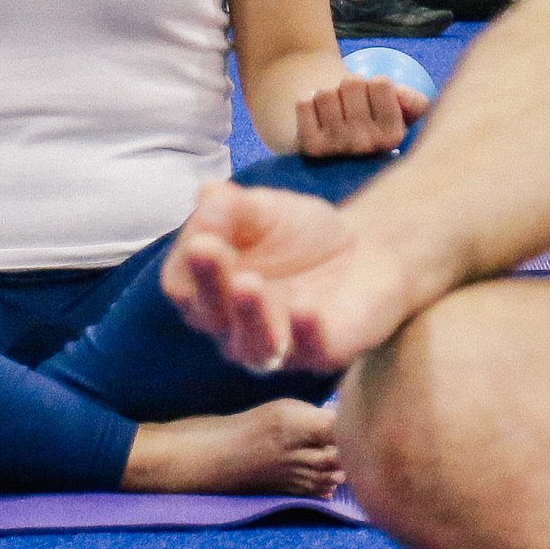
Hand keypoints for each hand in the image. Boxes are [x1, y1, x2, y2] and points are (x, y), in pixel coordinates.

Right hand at [164, 180, 421, 373]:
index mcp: (210, 291)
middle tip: (208, 251)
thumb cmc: (301, 233)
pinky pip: (310, 349)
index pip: (182, 285)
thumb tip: (206, 196)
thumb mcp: (263, 206)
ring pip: (252, 345)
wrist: (367, 250)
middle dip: (209, 283)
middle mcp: (234, 326)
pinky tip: (304, 309)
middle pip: (210, 315)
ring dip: (249, 316)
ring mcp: (277, 345)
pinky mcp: (322, 351)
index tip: (201, 234)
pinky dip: (305, 331)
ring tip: (250, 284)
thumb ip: (231, 205)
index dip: (187, 263)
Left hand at [289, 71, 425, 160]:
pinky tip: (317, 117)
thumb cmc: (374, 118)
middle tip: (353, 105)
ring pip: (326, 93)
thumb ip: (414, 101)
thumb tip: (400, 96)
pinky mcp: (310, 148)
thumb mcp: (403, 110)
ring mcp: (337, 149)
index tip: (375, 100)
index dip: (375, 84)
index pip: (381, 82)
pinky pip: (304, 103)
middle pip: (352, 83)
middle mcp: (367, 147)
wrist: (339, 144)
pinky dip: (308, 102)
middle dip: (351, 86)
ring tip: (336, 112)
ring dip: (329, 95)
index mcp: (394, 137)